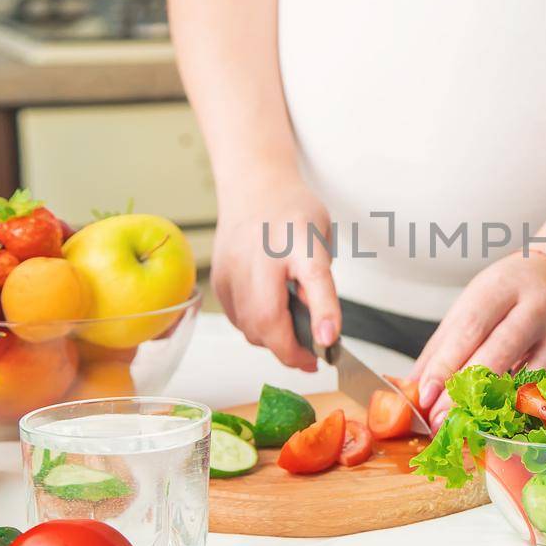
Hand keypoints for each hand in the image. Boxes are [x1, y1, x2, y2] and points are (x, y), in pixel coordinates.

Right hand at [212, 180, 338, 371]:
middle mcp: (260, 255)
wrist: (254, 186)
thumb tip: (320, 328)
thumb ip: (321, 283)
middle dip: (290, 350)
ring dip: (272, 342)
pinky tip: (269, 318)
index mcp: (298, 240)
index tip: (327, 342)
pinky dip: (255, 329)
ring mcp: (233, 268)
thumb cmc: (292, 212)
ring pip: (249, 327)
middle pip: (267, 318)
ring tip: (292, 339)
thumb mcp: (321, 241)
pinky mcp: (218, 280)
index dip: (323, 312)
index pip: (314, 277)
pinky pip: (237, 320)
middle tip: (311, 359)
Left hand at [409, 253, 545, 427]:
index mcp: (502, 287)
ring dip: (492, 407)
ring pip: (524, 378)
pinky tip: (496, 422)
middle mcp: (535, 309)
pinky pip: (541, 390)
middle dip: (465, 391)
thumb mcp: (474, 302)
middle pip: (498, 353)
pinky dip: (516, 408)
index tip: (426, 395)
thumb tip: (412, 388)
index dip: (446, 364)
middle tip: (440, 420)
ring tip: (464, 426)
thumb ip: (443, 345)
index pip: (470, 328)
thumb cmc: (513, 291)